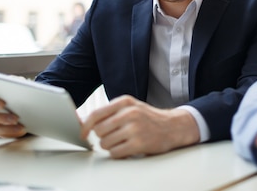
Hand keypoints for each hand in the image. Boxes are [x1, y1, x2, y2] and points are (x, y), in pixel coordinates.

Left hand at [80, 95, 199, 157]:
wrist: (173, 126)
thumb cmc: (149, 118)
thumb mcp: (131, 107)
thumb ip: (111, 112)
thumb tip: (86, 123)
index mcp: (125, 102)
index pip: (96, 114)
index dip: (86, 126)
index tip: (83, 133)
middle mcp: (130, 113)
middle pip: (99, 130)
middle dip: (102, 137)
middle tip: (113, 137)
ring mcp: (135, 128)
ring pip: (105, 143)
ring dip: (110, 146)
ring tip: (122, 142)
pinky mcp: (139, 143)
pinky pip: (115, 153)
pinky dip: (118, 153)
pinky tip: (126, 148)